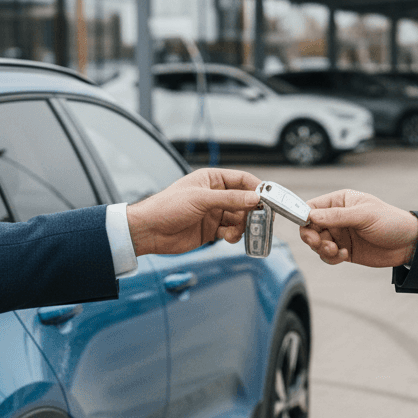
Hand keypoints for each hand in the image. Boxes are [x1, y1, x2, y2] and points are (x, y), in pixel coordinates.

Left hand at [127, 168, 262, 255]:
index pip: (242, 180)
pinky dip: (234, 235)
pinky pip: (231, 231)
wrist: (149, 231)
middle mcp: (215, 195)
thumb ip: (230, 199)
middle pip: (245, 202)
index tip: (268, 199)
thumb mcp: (201, 199)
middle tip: (259, 220)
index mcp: (212, 180)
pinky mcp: (212, 230)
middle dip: (252, 211)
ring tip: (236, 232)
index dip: (257, 188)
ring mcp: (214, 213)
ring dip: (243, 226)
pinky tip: (228, 237)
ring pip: (240, 219)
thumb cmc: (167, 207)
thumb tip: (254, 198)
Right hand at [299, 189, 417, 267]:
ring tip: (337, 250)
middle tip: (320, 243)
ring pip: (316, 244)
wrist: (409, 244)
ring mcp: (339, 235)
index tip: (306, 227)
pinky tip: (343, 255)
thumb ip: (336, 216)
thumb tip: (311, 216)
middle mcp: (336, 218)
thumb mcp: (364, 215)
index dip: (304, 217)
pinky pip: (327, 256)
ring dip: (322, 249)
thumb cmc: (390, 222)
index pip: (311, 207)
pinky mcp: (343, 250)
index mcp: (339, 202)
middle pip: (310, 227)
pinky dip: (331, 257)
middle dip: (312, 237)